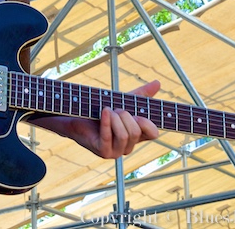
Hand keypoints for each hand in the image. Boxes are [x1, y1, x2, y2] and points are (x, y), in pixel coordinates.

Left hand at [32, 80, 160, 158]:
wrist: (76, 115)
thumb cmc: (100, 109)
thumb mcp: (123, 100)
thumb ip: (141, 94)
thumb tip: (158, 82)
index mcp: (136, 136)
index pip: (153, 134)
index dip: (147, 122)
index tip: (137, 112)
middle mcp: (128, 146)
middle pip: (136, 131)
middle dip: (125, 116)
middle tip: (114, 108)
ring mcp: (115, 151)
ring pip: (124, 135)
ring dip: (115, 118)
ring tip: (106, 110)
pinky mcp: (102, 152)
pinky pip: (108, 137)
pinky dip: (106, 122)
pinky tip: (104, 111)